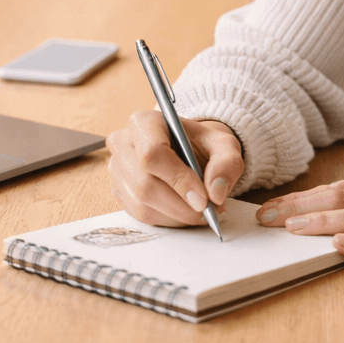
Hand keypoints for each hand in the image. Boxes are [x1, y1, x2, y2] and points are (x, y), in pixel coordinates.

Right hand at [106, 112, 242, 226]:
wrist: (189, 150)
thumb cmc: (201, 144)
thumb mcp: (223, 145)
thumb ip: (226, 163)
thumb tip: (215, 192)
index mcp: (144, 122)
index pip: (152, 154)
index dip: (178, 180)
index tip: (203, 199)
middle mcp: (123, 143)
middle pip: (144, 184)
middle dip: (180, 205)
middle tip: (207, 211)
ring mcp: (117, 169)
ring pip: (142, 204)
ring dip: (176, 216)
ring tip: (201, 212)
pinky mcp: (119, 191)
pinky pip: (140, 215)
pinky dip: (167, 220)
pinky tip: (184, 212)